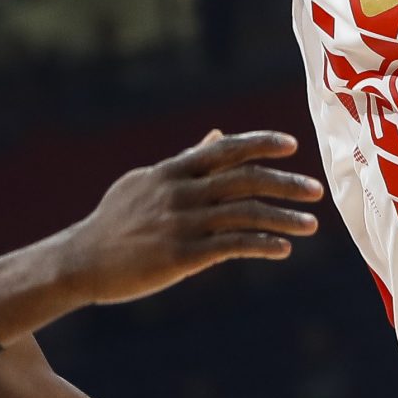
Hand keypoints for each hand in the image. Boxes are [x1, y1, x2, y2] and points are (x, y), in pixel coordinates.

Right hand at [57, 131, 323, 305]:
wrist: (81, 261)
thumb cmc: (116, 222)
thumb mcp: (146, 183)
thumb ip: (186, 161)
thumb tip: (216, 136)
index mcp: (172, 171)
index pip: (224, 149)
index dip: (259, 144)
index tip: (291, 145)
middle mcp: (179, 192)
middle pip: (243, 180)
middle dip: (284, 183)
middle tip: (316, 190)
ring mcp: (180, 224)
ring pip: (243, 214)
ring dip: (282, 218)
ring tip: (310, 224)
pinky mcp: (180, 256)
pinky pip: (231, 246)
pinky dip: (261, 244)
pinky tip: (282, 248)